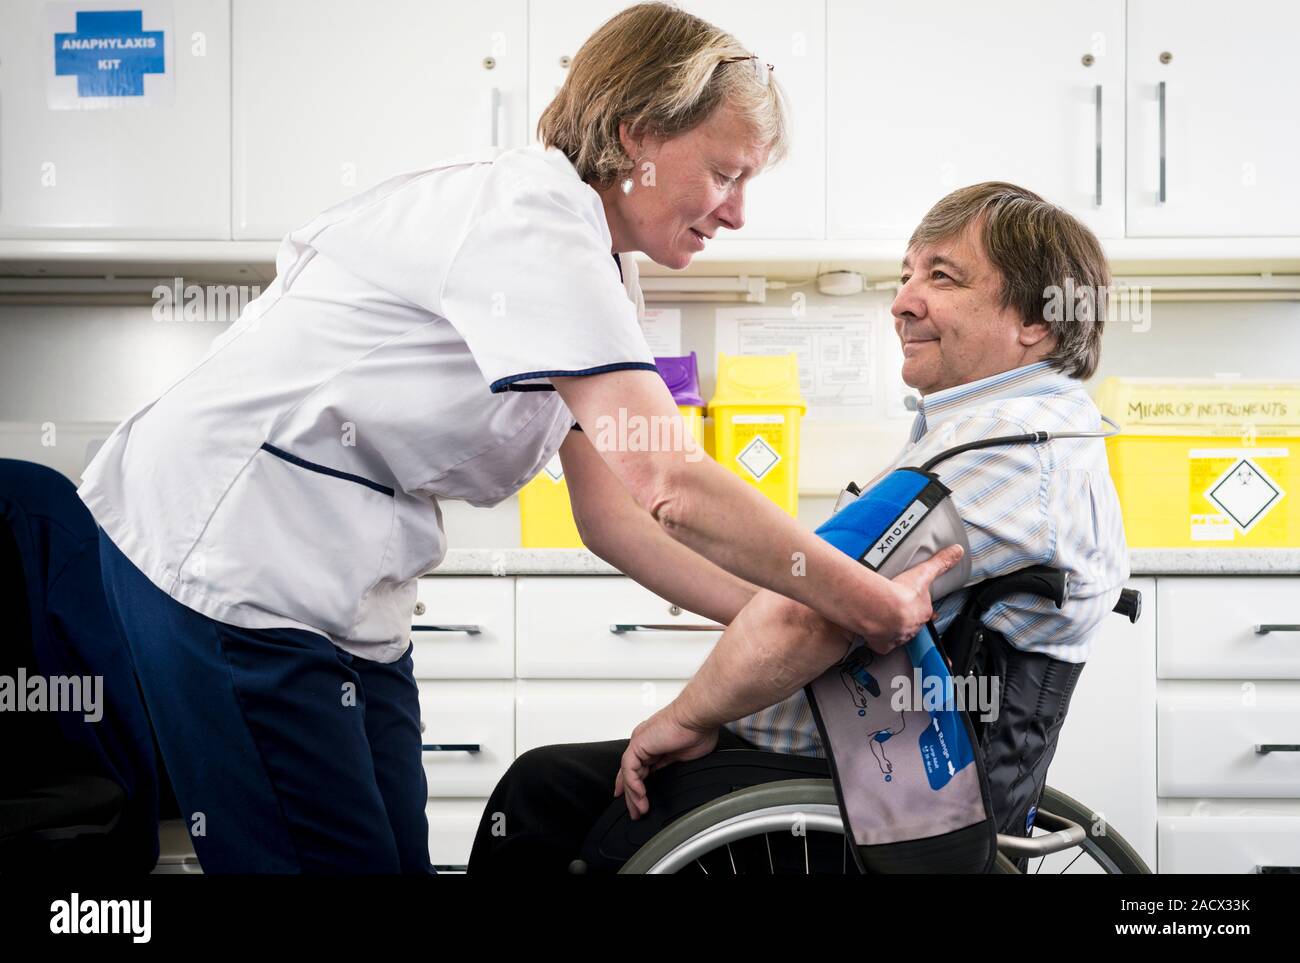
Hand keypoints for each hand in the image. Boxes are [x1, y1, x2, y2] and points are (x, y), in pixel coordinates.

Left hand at [615, 702, 718, 819]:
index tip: (636, 798)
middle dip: (632, 795)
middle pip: (631, 773)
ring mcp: (640, 743)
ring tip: (639, 810)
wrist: (698, 717)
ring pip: (628, 773)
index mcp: (655, 743)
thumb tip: (673, 775)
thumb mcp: (684, 755)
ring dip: (633, 794)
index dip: (635, 783)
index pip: (639, 767)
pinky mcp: (639, 744)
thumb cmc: (698, 729)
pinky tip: (640, 796)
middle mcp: (645, 742)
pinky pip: (629, 770)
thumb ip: (673, 764)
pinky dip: (633, 785)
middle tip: (636, 812)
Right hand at [863, 544, 964, 653]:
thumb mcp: (924, 573)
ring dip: (893, 628)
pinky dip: (879, 641)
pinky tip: (874, 634)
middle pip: (912, 624)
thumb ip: (940, 562)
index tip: (917, 606)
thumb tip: (958, 551)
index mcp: (923, 612)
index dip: (924, 610)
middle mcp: (912, 627)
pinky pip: (882, 645)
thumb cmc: (901, 594)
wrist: (881, 609)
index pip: (926, 612)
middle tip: (898, 611)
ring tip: (884, 619)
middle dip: (907, 619)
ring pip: (898, 634)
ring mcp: (898, 637)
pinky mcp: (883, 644)